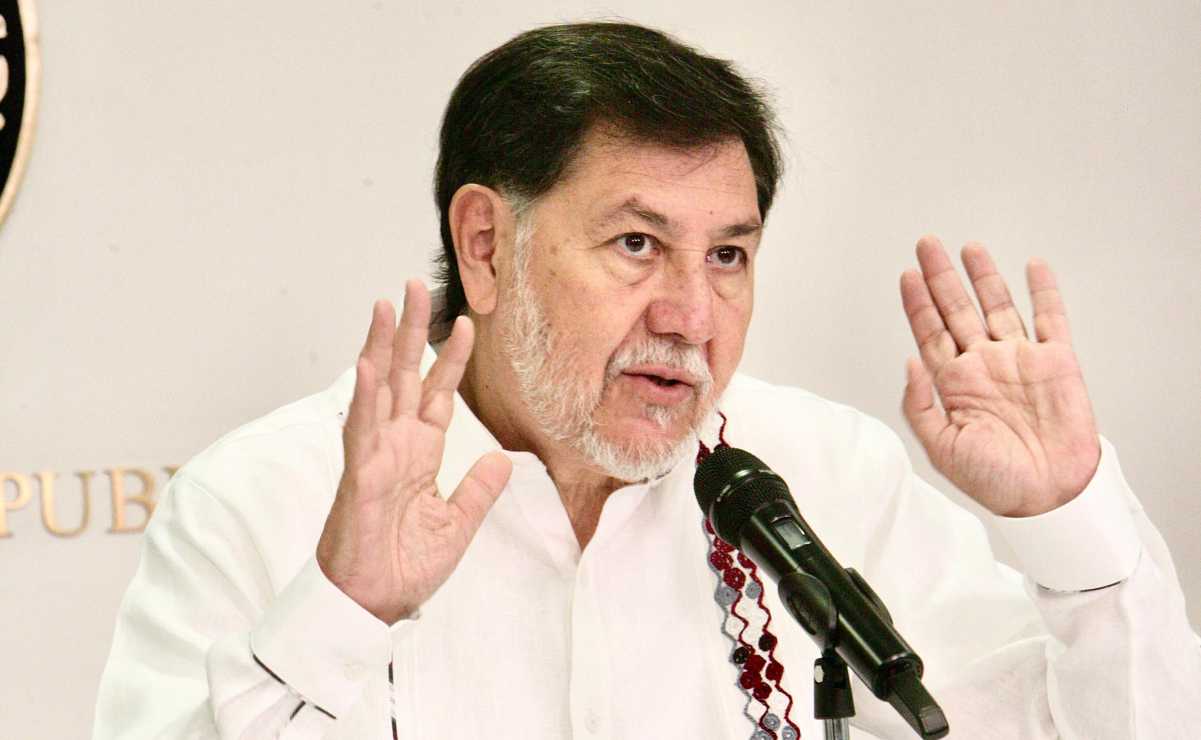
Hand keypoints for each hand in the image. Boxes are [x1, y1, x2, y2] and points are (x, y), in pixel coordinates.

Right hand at [316, 281, 511, 623]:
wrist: (375, 603)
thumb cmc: (404, 565)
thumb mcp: (458, 525)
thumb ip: (480, 490)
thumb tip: (503, 458)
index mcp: (420, 453)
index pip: (438, 394)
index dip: (451, 359)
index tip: (467, 324)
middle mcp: (396, 444)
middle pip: (406, 375)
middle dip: (412, 331)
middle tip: (415, 286)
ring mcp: (375, 456)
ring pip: (378, 389)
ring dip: (381, 347)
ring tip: (385, 306)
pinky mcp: (360, 476)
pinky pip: (362, 430)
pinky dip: (365, 398)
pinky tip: (368, 365)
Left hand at [899, 236, 1099, 516]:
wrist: (1047, 496)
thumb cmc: (996, 481)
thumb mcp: (941, 448)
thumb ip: (920, 405)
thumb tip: (910, 361)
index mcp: (955, 384)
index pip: (930, 332)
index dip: (918, 303)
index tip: (906, 275)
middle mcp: (985, 365)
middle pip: (958, 309)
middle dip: (941, 277)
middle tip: (926, 245)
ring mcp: (1019, 359)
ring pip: (998, 306)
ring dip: (983, 277)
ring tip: (967, 248)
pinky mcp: (1056, 361)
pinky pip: (1050, 318)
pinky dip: (1043, 291)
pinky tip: (1032, 267)